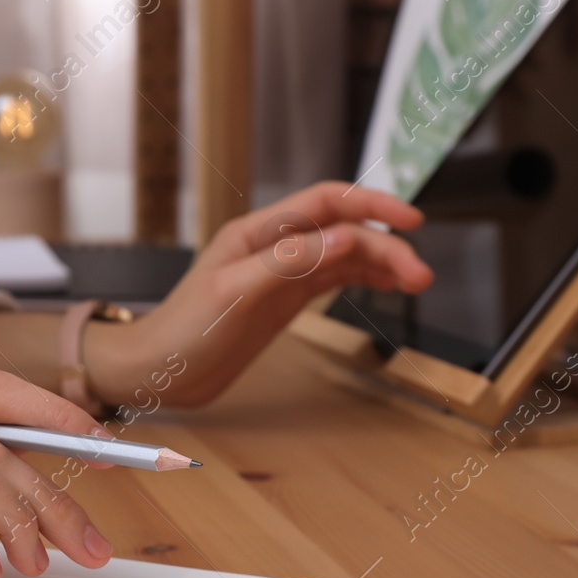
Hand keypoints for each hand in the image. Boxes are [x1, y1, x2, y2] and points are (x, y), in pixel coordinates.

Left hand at [85, 182, 431, 407]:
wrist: (157, 373)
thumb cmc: (181, 332)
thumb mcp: (235, 294)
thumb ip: (290, 263)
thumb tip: (345, 237)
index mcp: (258, 234)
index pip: (325, 203)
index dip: (370, 205)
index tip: (409, 222)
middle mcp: (273, 247)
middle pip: (343, 231)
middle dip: (386, 246)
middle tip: (421, 274)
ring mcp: (281, 275)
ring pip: (344, 256)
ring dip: (381, 264)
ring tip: (416, 282)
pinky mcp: (284, 302)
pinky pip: (332, 280)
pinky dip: (363, 279)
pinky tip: (387, 284)